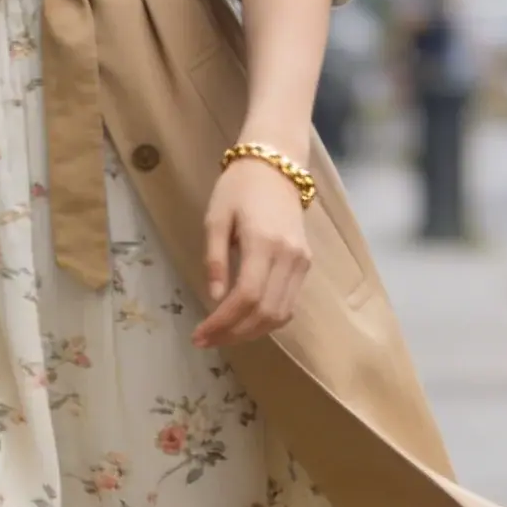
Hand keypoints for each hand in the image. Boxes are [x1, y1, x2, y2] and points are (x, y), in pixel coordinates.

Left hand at [193, 157, 310, 346]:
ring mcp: (302, 262)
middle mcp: (289, 257)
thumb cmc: (239, 188)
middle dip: (234, 333)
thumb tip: (213, 298)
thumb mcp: (215, 219)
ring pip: (281, 314)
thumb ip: (214, 260)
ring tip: (223, 336)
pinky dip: (268, 320)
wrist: (276, 165)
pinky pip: (289, 303)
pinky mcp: (306, 264)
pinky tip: (245, 322)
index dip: (223, 322)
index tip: (199, 334)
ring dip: (252, 332)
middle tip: (206, 341)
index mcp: (263, 243)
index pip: (246, 296)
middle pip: (265, 312)